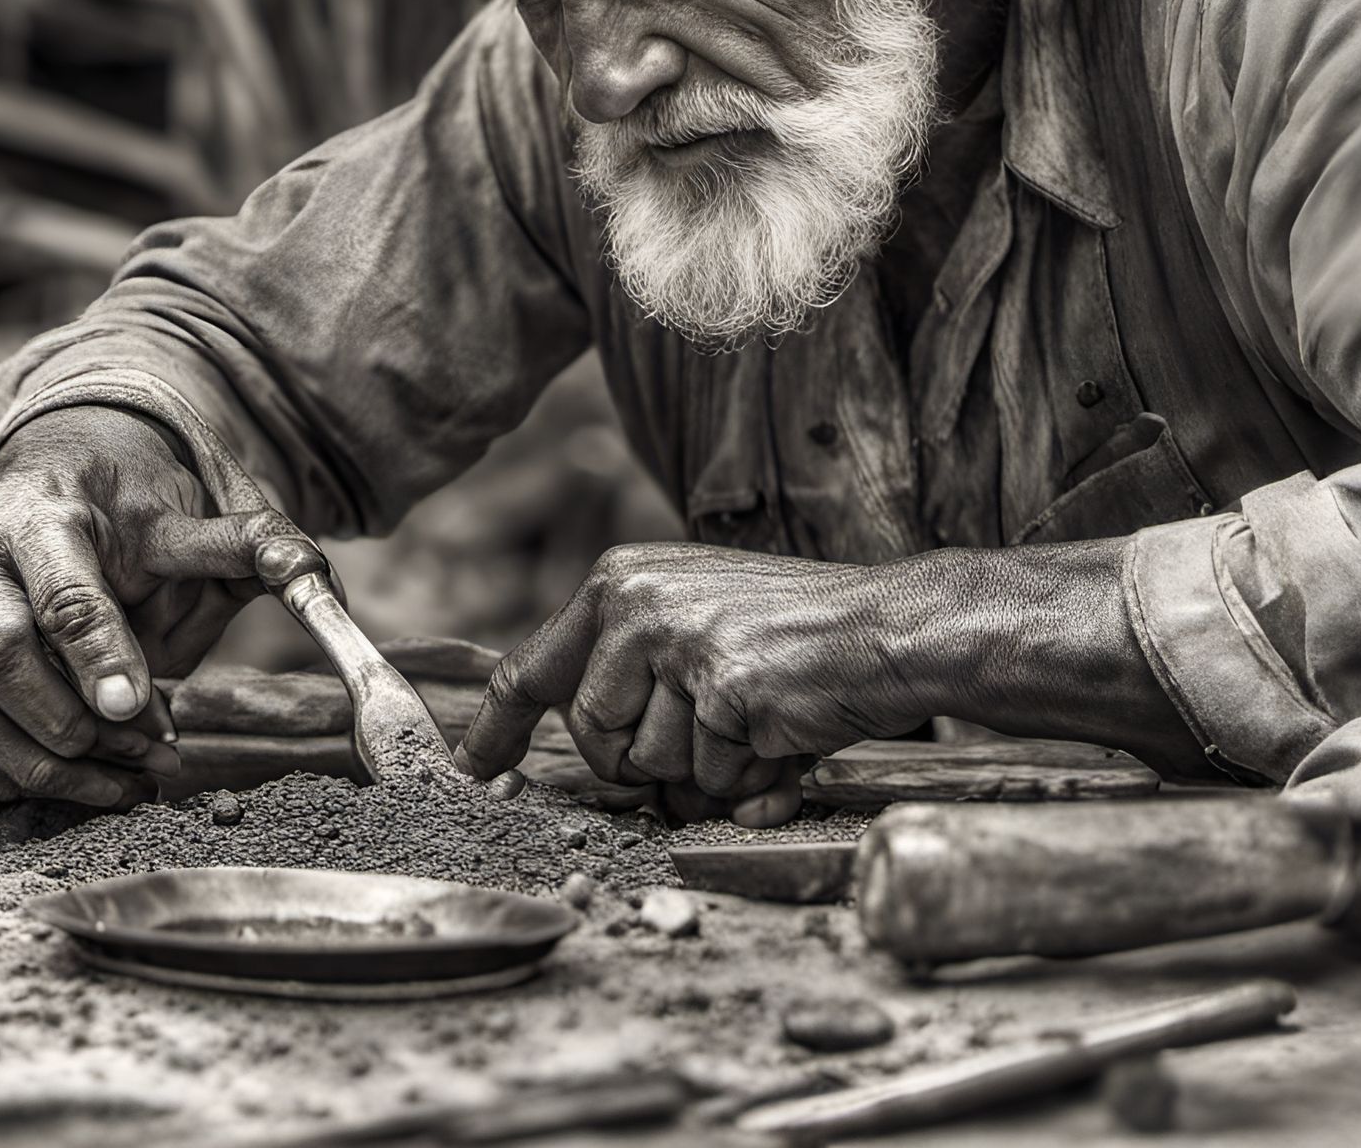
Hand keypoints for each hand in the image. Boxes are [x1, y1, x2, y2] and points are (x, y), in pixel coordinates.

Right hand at [0, 405, 311, 806]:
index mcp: (36, 508)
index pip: (63, 593)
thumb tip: (317, 576)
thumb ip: (249, 545)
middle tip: (151, 752)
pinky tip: (62, 777)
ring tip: (121, 778)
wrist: (45, 489)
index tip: (142, 708)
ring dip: (39, 763)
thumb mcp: (190, 519)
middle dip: (75, 722)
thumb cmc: (126, 514)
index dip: (101, 658)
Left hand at [457, 542, 931, 825]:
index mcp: (622, 582)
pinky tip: (786, 733)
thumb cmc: (795, 639)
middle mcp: (636, 601)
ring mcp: (677, 640)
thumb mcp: (697, 630)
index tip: (472, 768)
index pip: (534, 666)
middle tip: (713, 730)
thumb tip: (606, 765)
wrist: (889, 628)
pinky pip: (712, 776)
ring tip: (759, 721)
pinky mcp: (722, 684)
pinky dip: (752, 778)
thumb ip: (637, 681)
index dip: (498, 727)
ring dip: (709, 770)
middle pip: (593, 739)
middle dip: (646, 764)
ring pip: (653, 767)